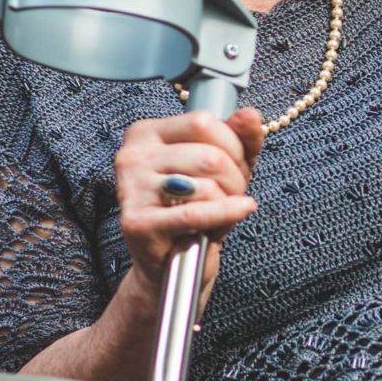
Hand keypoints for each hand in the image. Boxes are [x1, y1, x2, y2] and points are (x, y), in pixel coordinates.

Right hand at [112, 108, 265, 297]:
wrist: (170, 264)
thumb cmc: (195, 209)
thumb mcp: (224, 168)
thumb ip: (241, 139)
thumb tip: (250, 115)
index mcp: (146, 134)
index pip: (202, 122)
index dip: (233, 145)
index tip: (236, 165)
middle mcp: (132, 156)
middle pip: (209, 155)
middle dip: (235, 177)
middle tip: (231, 194)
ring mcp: (131, 189)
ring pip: (207, 183)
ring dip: (229, 200)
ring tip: (220, 210)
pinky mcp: (138, 223)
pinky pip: (196, 212)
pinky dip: (227, 213)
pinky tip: (241, 210)